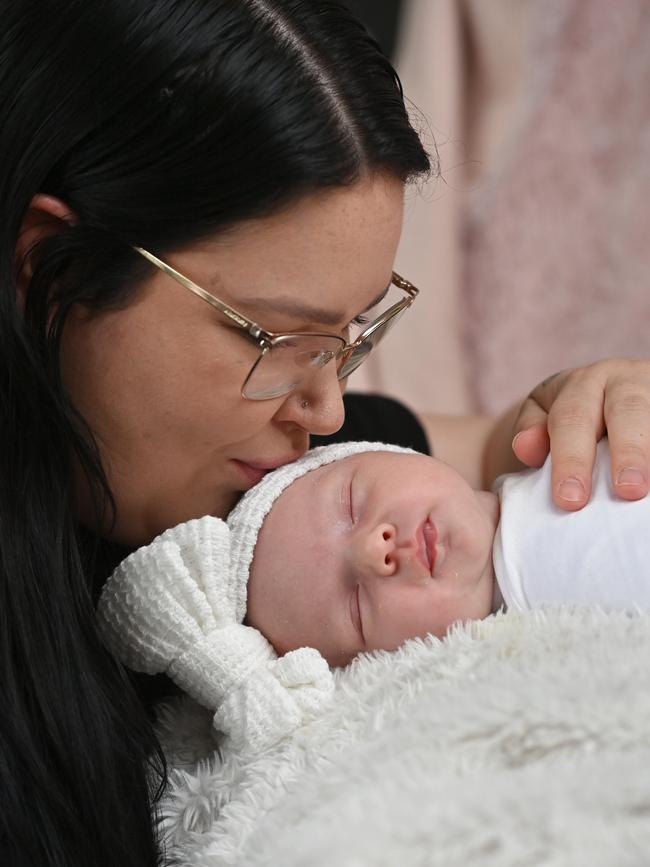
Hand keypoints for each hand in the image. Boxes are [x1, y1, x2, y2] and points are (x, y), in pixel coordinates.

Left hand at [511, 359, 649, 509]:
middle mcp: (625, 381)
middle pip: (628, 411)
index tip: (570, 499)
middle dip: (629, 452)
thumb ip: (532, 430)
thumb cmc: (570, 414)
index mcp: (584, 383)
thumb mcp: (543, 414)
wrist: (606, 392)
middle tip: (628, 491)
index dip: (571, 459)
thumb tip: (527, 448)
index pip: (573, 418)